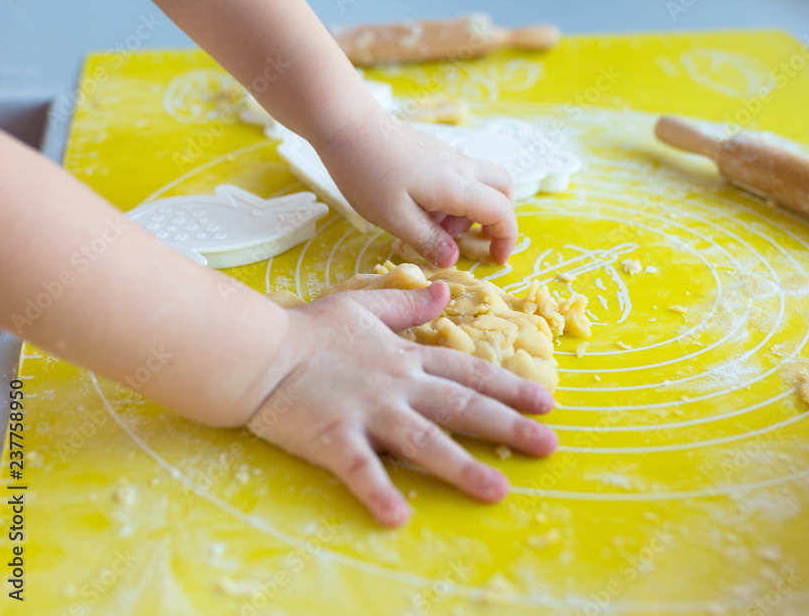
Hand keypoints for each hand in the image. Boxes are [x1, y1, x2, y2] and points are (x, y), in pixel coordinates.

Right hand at [246, 281, 557, 526]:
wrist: (259, 350)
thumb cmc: (308, 329)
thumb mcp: (364, 306)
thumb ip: (407, 305)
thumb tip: (444, 291)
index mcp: (405, 359)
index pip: (467, 371)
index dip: (509, 386)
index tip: (546, 401)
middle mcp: (396, 386)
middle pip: (461, 406)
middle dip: (509, 426)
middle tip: (549, 446)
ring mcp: (368, 412)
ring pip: (424, 442)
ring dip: (462, 467)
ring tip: (498, 491)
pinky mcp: (334, 438)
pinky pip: (360, 470)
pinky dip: (378, 493)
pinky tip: (399, 518)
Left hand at [313, 107, 517, 266]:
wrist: (347, 124)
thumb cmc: (367, 172)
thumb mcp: (394, 218)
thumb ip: (427, 240)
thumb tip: (452, 259)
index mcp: (456, 186)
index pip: (501, 212)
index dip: (506, 238)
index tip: (496, 260)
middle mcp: (461, 167)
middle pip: (504, 188)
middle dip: (501, 218)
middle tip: (478, 241)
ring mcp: (448, 156)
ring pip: (482, 182)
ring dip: (473, 210)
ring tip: (437, 229)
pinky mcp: (434, 152)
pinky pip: (461, 176)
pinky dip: (456, 198)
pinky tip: (423, 209)